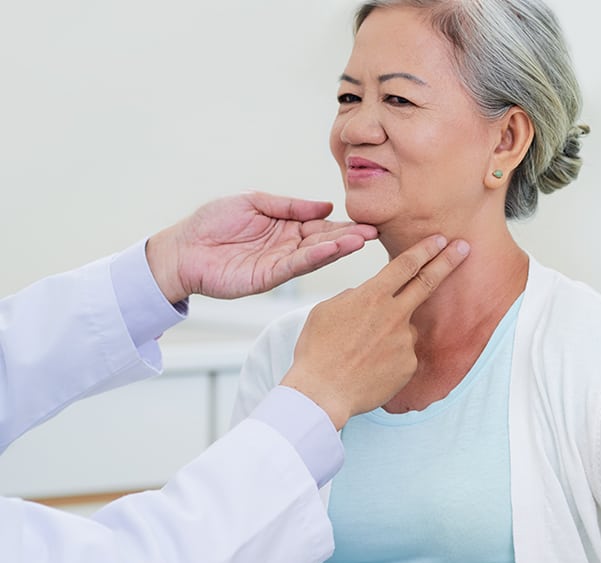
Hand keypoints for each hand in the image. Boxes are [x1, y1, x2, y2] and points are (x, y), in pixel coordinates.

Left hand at [146, 191, 378, 302]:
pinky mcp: (268, 278)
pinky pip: (295, 267)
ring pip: (315, 255)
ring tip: (361, 240)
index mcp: (287, 227)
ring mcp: (280, 264)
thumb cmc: (212, 222)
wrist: (182, 248)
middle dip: (349, 237)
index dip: (343, 224)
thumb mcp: (254, 202)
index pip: (321, 225)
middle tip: (374, 232)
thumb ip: (289, 206)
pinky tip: (331, 249)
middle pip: (324, 241)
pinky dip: (315, 258)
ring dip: (339, 248)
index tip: (367, 220)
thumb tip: (325, 206)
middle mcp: (288, 247)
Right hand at [281, 235, 469, 427]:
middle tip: (464, 248)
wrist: (322, 393)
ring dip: (391, 334)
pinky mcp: (409, 364)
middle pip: (427, 282)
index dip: (425, 249)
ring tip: (363, 352)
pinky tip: (370, 368)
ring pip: (405, 328)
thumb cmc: (318, 351)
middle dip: (448, 261)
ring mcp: (405, 340)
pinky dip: (390, 358)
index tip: (440, 240)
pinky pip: (404, 354)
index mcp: (372, 296)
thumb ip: (354, 297)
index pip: (406, 265)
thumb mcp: (327, 310)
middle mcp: (394, 315)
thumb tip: (366, 295)